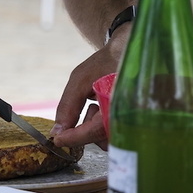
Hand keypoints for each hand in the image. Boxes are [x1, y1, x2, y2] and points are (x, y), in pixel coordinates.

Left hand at [50, 25, 129, 149]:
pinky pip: (112, 135)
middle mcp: (132, 116)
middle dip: (86, 129)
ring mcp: (134, 121)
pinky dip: (100, 126)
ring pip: (107, 140)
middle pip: (102, 140)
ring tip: (95, 104)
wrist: (125, 52)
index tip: (57, 139)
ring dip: (94, 127)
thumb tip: (57, 132)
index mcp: (121, 103)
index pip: (95, 131)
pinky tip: (102, 108)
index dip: (73, 137)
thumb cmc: (105, 62)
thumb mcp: (80, 80)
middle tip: (86, 107)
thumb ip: (68, 107)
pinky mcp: (131, 123)